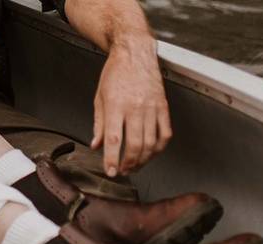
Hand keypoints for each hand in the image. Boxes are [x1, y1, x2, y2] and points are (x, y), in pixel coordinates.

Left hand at [91, 39, 172, 176]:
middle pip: (135, 144)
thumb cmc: (115, 73)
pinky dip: (159, 147)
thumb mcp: (99, 98)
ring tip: (134, 166)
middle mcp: (135, 107)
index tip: (110, 171)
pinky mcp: (163, 106)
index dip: (112, 159)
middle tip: (122, 171)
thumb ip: (99, 125)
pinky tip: (151, 153)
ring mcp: (152, 107)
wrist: (135, 52)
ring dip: (143, 159)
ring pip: (151, 142)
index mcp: (116, 105)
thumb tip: (96, 146)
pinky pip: (165, 132)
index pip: (114, 139)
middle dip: (128, 163)